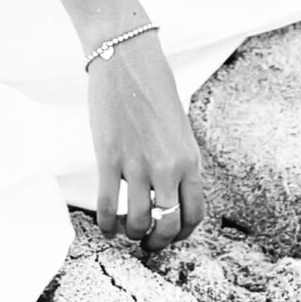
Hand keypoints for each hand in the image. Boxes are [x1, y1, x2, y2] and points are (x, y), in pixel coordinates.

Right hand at [86, 32, 205, 252]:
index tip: (169, 235)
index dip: (182, 234)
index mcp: (190, 159)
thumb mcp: (180, 129)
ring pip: (138, 223)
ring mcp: (138, 164)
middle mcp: (169, 167)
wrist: (127, 59)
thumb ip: (180, 162)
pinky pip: (107, 206)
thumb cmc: (153, 89)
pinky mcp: (109, 158)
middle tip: (145, 242)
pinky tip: (105, 225)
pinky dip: (106, 225)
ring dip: (131, 234)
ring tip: (124, 230)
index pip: (195, 215)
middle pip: (169, 226)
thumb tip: (172, 194)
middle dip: (157, 242)